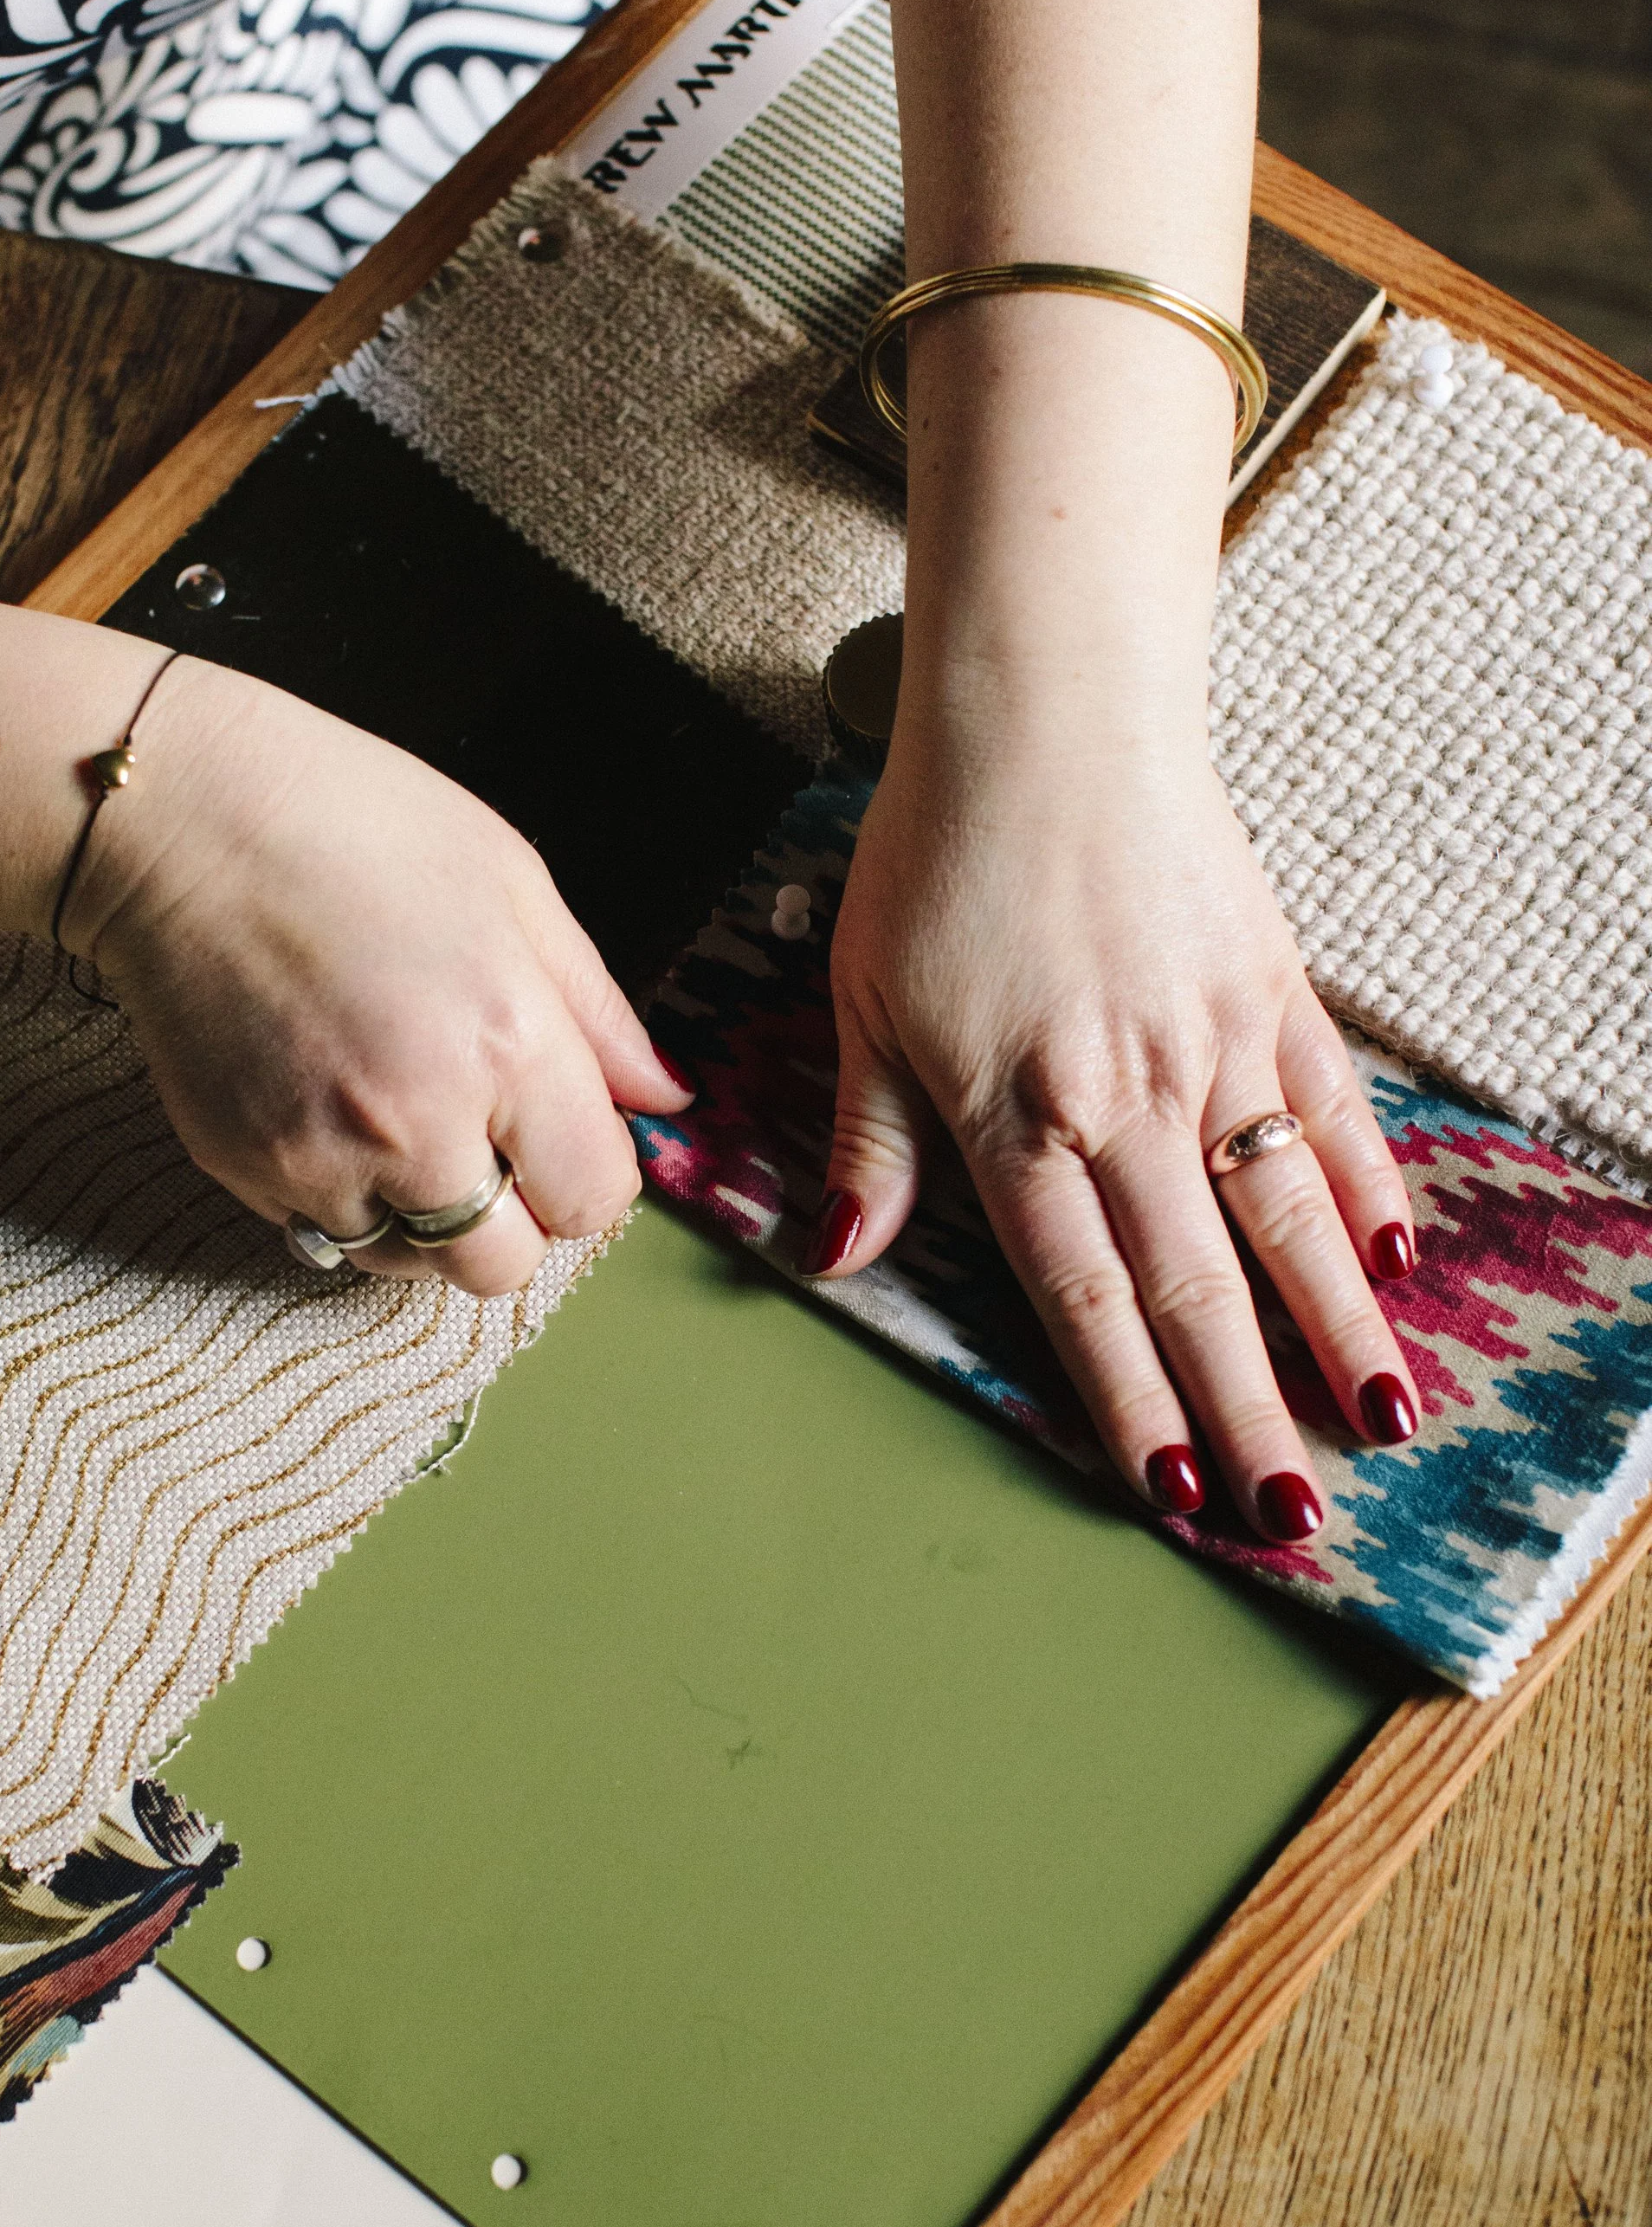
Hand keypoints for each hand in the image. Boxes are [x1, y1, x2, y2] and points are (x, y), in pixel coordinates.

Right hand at [68, 657, 686, 1293]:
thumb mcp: (513, 886)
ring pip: (406, 1263)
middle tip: (483, 1139)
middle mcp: (417, 1123)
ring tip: (400, 1120)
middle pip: (503, 1265)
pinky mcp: (242, 1167)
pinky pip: (320, 1232)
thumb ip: (597, 1013)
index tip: (558, 1129)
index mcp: (506, 1045)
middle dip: (512, 1217)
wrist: (179, 817)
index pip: (592, 1199)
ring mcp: (319, 1157)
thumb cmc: (354, 824)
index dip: (585, 1171)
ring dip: (423, 1217)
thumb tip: (664, 1100)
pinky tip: (327, 1105)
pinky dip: (339, 1195)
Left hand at [814, 701, 1419, 1538]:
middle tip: (1296, 1516)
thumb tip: (832, 1257)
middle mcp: (1123, 1096)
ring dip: (1333, 1326)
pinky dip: (1366, 1184)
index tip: (1172, 1494)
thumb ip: (869, 1142)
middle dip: (1247, 1412)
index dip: (1129, 1403)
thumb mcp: (865, 1000)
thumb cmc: (936, 850)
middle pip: (1194, 1283)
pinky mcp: (1268, 986)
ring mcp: (1210, 1043)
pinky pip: (1328, 1106)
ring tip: (1386, 1420)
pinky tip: (1393, 1260)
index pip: (1081, 1294)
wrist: (1044, 710)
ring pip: (1282, 1212)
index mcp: (1015, 1115)